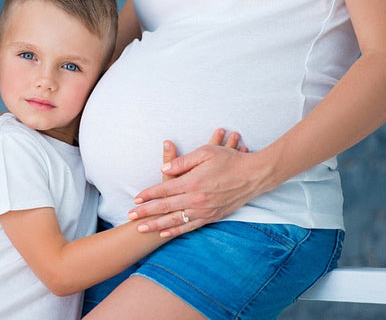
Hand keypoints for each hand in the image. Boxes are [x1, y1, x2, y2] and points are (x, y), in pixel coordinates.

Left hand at [129, 129, 263, 237]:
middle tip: (131, 216)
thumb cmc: (230, 160)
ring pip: (176, 220)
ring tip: (141, 228)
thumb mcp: (206, 152)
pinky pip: (190, 226)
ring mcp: (205, 210)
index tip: (136, 198)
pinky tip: (164, 233)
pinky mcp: (213, 216)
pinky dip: (176, 230)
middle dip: (146, 212)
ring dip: (157, 224)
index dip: (149, 194)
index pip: (165, 189)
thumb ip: (182, 161)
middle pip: (166, 207)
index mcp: (193, 182)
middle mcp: (197, 199)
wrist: (254, 176)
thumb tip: (163, 168)